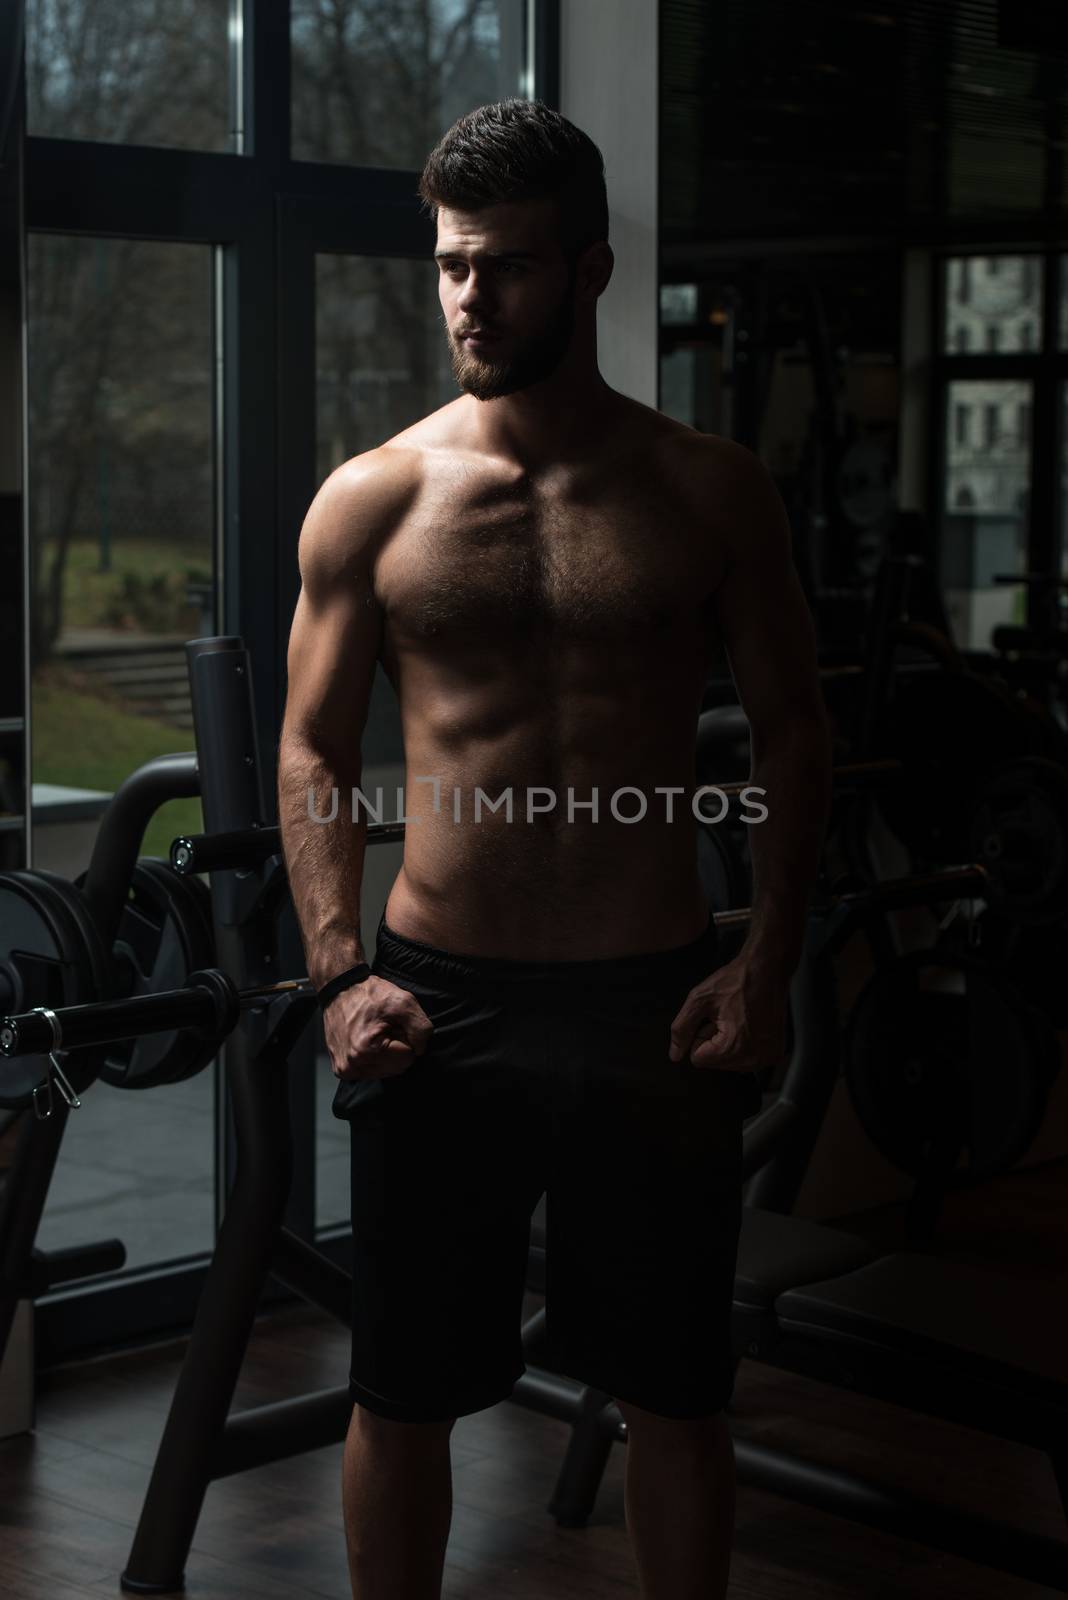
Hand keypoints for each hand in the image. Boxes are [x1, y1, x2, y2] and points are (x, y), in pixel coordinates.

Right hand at [323, 975, 432, 1082]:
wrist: (339, 990)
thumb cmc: (370, 995)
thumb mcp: (404, 1002)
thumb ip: (421, 1028)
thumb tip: (421, 1050)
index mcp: (368, 1050)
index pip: (408, 1058)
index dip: (405, 1038)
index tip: (394, 1025)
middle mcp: (353, 1065)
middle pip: (397, 1068)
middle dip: (397, 1048)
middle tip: (385, 1028)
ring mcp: (345, 1070)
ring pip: (385, 1072)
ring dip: (386, 1054)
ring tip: (375, 1034)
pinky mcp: (341, 1070)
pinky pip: (371, 1072)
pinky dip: (374, 1058)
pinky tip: (367, 1042)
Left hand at [668, 956, 787, 1071]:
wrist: (767, 970)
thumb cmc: (735, 981)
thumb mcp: (699, 1000)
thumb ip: (682, 1029)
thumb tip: (674, 1055)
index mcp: (732, 1048)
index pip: (698, 1059)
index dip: (701, 1035)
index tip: (715, 1018)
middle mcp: (752, 1059)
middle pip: (715, 1063)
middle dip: (715, 1041)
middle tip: (728, 1017)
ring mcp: (766, 1058)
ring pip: (730, 1062)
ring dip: (730, 1043)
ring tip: (739, 1019)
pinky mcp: (775, 1054)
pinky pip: (746, 1058)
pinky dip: (744, 1044)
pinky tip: (750, 1024)